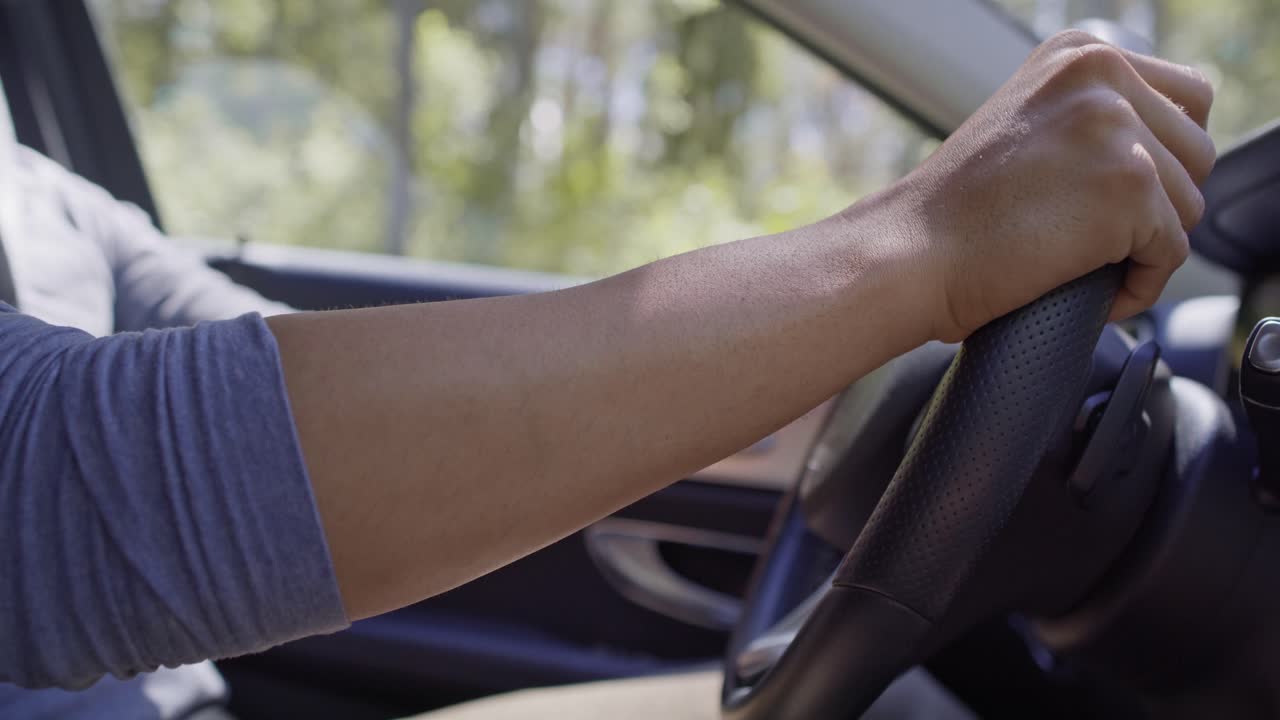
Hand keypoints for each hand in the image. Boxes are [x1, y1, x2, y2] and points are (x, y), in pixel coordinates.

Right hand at [888, 30, 1215, 342]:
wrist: (908, 254)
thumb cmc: (952, 213)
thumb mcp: (1026, 127)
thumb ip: (1091, 118)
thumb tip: (1160, 148)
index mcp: (1080, 53)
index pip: (1185, 99)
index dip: (1160, 158)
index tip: (1115, 196)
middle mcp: (1104, 77)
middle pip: (1196, 152)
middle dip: (1157, 204)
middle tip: (1092, 234)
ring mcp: (1120, 131)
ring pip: (1189, 204)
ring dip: (1145, 246)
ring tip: (1083, 262)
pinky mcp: (1130, 189)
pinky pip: (1172, 254)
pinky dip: (1139, 285)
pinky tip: (1092, 290)